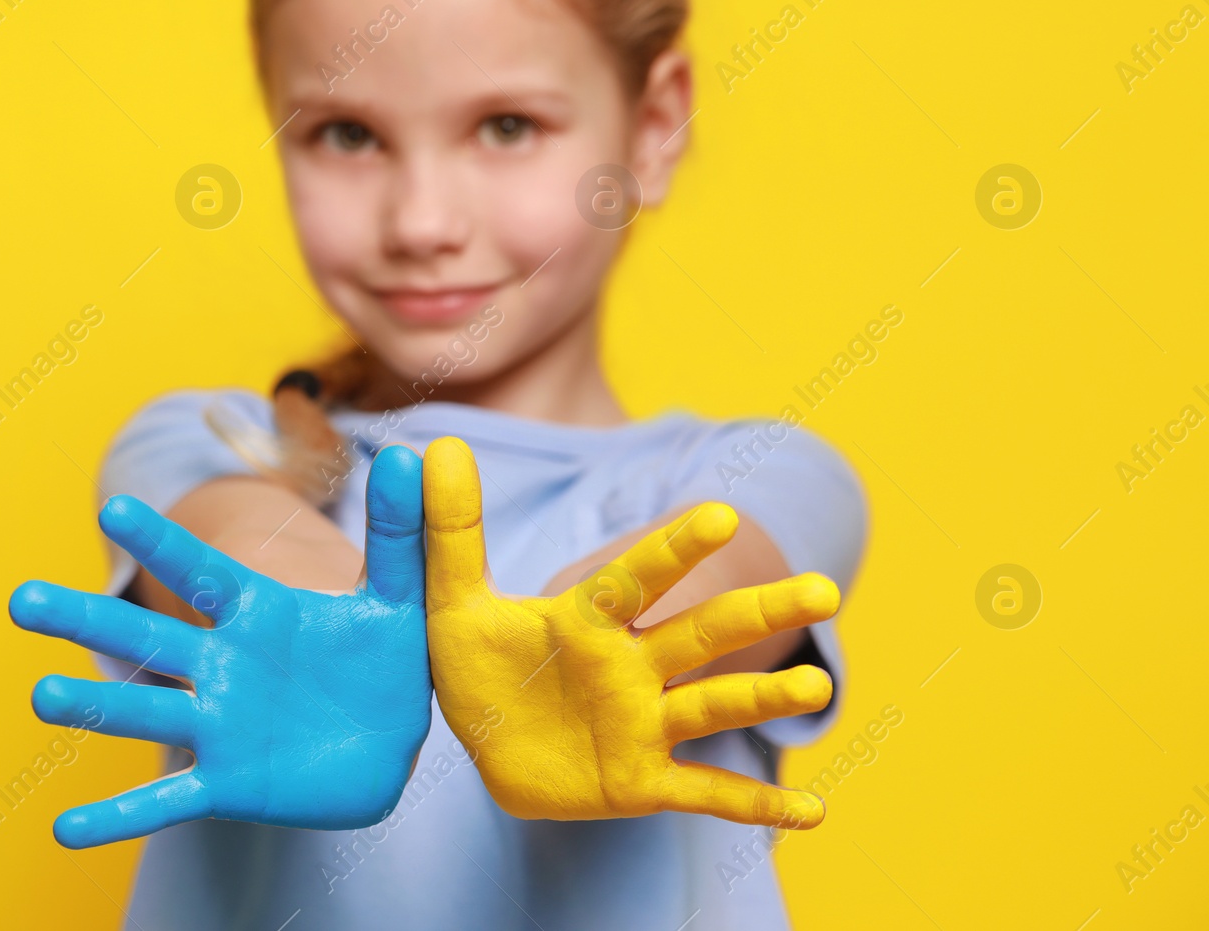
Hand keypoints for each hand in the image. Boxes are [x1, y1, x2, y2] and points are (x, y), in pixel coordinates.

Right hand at [8, 444, 430, 847]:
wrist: (389, 744)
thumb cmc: (383, 660)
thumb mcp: (399, 597)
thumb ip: (399, 533)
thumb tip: (413, 456)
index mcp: (259, 614)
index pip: (204, 573)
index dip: (164, 544)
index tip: (116, 508)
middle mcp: (224, 666)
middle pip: (149, 639)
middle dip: (88, 620)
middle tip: (22, 600)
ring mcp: (220, 726)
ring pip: (146, 714)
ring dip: (95, 708)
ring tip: (39, 697)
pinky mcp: (227, 784)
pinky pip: (166, 804)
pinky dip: (116, 818)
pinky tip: (65, 830)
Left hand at [423, 436, 838, 827]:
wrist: (489, 745)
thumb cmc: (482, 664)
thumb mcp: (453, 602)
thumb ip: (449, 530)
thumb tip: (437, 445)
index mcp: (588, 621)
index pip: (635, 580)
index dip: (674, 550)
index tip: (720, 516)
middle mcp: (630, 667)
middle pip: (701, 635)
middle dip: (758, 613)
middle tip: (823, 589)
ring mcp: (643, 725)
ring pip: (713, 706)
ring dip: (764, 697)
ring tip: (817, 684)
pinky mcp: (643, 782)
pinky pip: (707, 794)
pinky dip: (758, 803)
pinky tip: (814, 814)